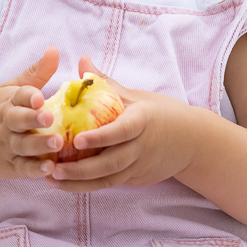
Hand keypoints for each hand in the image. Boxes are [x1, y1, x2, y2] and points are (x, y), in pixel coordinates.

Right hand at [0, 46, 70, 179]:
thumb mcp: (13, 89)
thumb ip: (36, 73)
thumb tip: (55, 50)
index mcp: (10, 102)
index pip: (19, 96)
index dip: (29, 96)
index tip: (40, 96)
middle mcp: (7, 123)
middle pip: (19, 120)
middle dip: (32, 118)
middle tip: (49, 117)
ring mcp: (8, 145)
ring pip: (23, 145)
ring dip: (39, 145)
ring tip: (57, 143)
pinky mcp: (11, 165)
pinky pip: (23, 168)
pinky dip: (35, 170)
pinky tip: (50, 169)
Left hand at [41, 54, 199, 191]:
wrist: (193, 142)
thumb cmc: (161, 113)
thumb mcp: (136, 96)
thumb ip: (106, 82)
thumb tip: (82, 60)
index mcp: (142, 122)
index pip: (121, 131)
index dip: (100, 138)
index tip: (77, 141)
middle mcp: (141, 147)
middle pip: (111, 162)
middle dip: (81, 169)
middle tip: (54, 168)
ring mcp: (139, 166)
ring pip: (108, 179)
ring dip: (79, 182)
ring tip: (53, 179)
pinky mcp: (136, 179)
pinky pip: (110, 184)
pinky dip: (88, 186)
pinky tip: (66, 184)